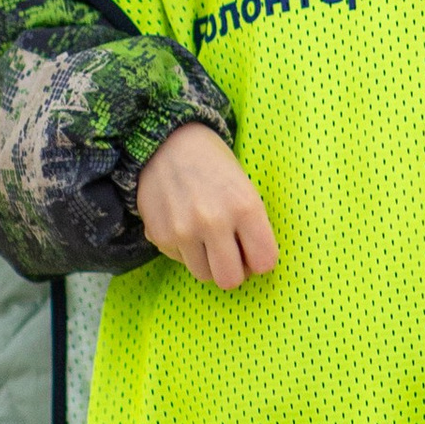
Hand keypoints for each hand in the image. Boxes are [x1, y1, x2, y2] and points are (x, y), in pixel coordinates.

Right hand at [135, 124, 278, 289]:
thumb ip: (252, 225)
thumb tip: (255, 263)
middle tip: (232, 254)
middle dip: (234, 271)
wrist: (167, 143)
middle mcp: (214, 222)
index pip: (265, 262)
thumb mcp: (245, 187)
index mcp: (246, 207)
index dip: (261, 260)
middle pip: (231, 280)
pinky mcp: (160, 236)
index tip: (254, 251)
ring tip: (207, 239)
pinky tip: (185, 225)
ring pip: (204, 275)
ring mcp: (184, 231)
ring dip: (209, 263)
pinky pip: (181, 261)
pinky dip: (186, 251)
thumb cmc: (214, 165)